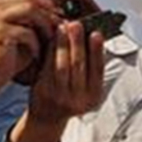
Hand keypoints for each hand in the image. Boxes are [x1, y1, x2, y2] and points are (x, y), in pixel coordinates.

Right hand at [0, 0, 59, 107]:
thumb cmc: (8, 56)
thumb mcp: (24, 33)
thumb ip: (35, 21)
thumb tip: (59, 12)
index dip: (47, 6)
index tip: (60, 17)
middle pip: (31, 1)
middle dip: (49, 15)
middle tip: (61, 28)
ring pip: (30, 12)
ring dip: (45, 26)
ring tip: (51, 40)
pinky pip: (26, 32)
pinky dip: (35, 44)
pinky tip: (36, 54)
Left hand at [8, 20, 103, 141]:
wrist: (48, 116)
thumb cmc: (69, 97)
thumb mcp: (86, 88)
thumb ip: (90, 66)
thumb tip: (92, 35)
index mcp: (93, 97)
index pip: (98, 70)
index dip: (97, 51)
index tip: (96, 33)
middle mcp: (78, 100)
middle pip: (79, 66)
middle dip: (78, 43)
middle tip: (76, 25)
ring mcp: (60, 97)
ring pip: (62, 66)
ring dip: (63, 44)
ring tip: (63, 28)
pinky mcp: (44, 92)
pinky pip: (47, 68)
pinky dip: (50, 51)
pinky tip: (51, 39)